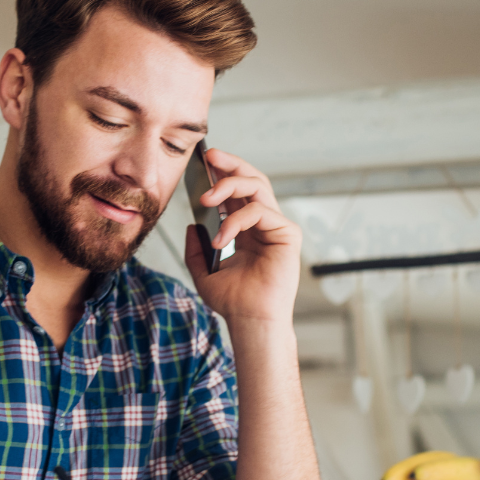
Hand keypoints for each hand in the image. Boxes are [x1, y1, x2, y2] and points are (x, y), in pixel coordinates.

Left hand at [184, 148, 300, 325]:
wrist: (249, 321)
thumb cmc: (233, 301)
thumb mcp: (204, 271)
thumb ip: (196, 249)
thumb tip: (191, 225)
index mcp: (247, 229)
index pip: (238, 190)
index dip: (224, 171)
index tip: (204, 160)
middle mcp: (264, 224)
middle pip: (252, 179)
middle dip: (231, 164)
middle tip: (210, 158)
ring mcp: (277, 227)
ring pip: (258, 187)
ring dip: (229, 186)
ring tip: (206, 199)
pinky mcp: (287, 235)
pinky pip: (260, 212)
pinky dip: (236, 221)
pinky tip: (221, 238)